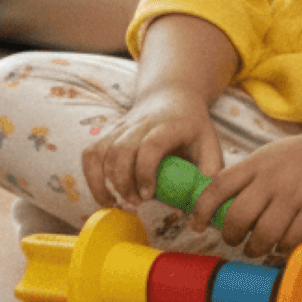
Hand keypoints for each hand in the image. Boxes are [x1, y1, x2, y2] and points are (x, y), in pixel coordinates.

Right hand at [82, 81, 219, 214]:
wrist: (173, 95)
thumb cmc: (193, 127)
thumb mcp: (210, 145)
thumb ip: (209, 174)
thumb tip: (201, 207)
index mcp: (168, 127)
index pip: (150, 145)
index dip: (145, 172)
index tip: (148, 195)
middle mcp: (140, 124)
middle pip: (121, 150)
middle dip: (123, 182)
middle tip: (135, 204)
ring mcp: (121, 127)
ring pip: (101, 151)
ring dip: (104, 182)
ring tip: (117, 203)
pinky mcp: (109, 132)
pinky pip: (91, 153)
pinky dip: (92, 176)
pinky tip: (104, 194)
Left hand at [195, 127, 301, 258]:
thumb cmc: (300, 156)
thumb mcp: (267, 156)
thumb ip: (245, 176)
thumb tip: (219, 204)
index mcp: (255, 164)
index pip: (218, 186)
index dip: (202, 209)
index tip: (196, 224)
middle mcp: (271, 180)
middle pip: (238, 217)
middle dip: (230, 236)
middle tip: (233, 240)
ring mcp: (294, 196)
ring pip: (263, 235)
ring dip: (254, 248)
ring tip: (255, 248)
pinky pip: (290, 240)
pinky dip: (281, 248)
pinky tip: (280, 245)